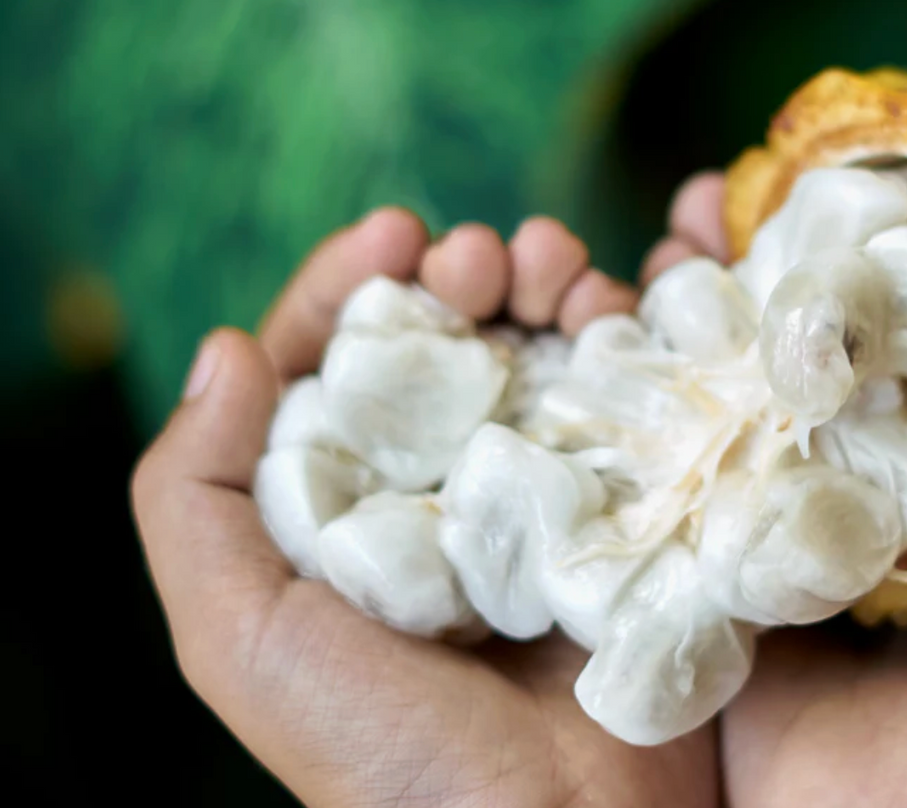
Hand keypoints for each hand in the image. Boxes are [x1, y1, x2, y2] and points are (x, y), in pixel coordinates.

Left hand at [131, 211, 714, 807]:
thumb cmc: (379, 753)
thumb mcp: (241, 638)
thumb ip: (197, 500)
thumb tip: (223, 347)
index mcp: (350, 509)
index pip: (340, 366)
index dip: (356, 287)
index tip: (395, 231)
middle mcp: (447, 493)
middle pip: (453, 348)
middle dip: (465, 278)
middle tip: (485, 258)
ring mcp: (544, 500)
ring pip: (544, 361)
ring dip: (551, 291)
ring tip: (561, 267)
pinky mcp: (631, 514)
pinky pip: (627, 408)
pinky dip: (626, 346)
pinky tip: (619, 314)